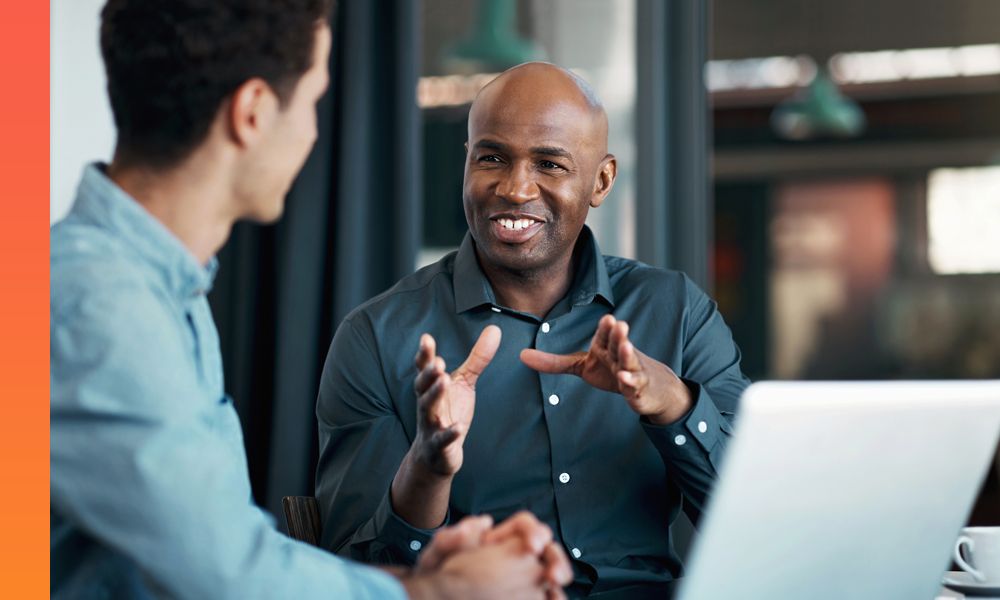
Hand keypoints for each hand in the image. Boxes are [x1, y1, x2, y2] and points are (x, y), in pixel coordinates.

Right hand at [412, 326, 500, 475]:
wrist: (436, 454)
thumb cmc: (449, 412)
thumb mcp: (465, 383)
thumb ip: (477, 358)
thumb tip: (495, 329)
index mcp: (432, 387)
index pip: (425, 368)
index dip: (425, 354)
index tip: (426, 338)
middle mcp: (427, 404)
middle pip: (423, 387)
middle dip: (429, 374)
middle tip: (438, 362)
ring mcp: (430, 425)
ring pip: (428, 409)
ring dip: (434, 396)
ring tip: (444, 381)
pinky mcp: (438, 446)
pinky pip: (442, 440)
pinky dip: (448, 434)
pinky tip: (458, 429)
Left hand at [417, 513, 571, 598]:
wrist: (434, 596)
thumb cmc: (434, 573)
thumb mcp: (437, 554)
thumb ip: (451, 538)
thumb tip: (480, 522)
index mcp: (497, 538)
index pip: (524, 525)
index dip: (533, 532)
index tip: (532, 546)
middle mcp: (515, 554)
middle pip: (546, 548)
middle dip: (556, 559)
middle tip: (555, 574)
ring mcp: (522, 577)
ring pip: (549, 572)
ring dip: (558, 579)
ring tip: (556, 591)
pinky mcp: (524, 596)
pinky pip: (544, 595)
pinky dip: (553, 598)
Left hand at [520, 315, 691, 423]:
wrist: (651, 387)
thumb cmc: (613, 370)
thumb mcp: (582, 366)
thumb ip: (554, 362)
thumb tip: (522, 356)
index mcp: (605, 347)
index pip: (606, 335)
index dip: (606, 328)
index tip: (607, 318)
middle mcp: (620, 355)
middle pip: (619, 343)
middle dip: (619, 335)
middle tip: (619, 323)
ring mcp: (632, 371)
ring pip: (630, 362)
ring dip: (628, 354)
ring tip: (627, 346)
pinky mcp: (639, 388)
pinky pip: (635, 385)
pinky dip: (632, 382)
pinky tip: (626, 380)